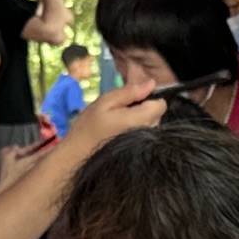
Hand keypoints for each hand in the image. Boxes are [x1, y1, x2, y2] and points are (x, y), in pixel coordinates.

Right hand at [46, 82, 170, 166]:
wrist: (78, 154)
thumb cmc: (89, 127)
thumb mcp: (106, 102)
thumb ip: (130, 92)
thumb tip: (151, 83)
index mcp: (140, 119)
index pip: (161, 105)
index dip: (149, 97)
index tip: (133, 98)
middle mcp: (147, 133)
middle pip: (157, 114)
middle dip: (144, 107)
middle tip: (122, 108)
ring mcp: (144, 144)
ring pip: (151, 124)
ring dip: (139, 118)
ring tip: (119, 120)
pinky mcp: (139, 150)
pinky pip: (144, 134)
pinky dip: (136, 129)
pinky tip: (120, 131)